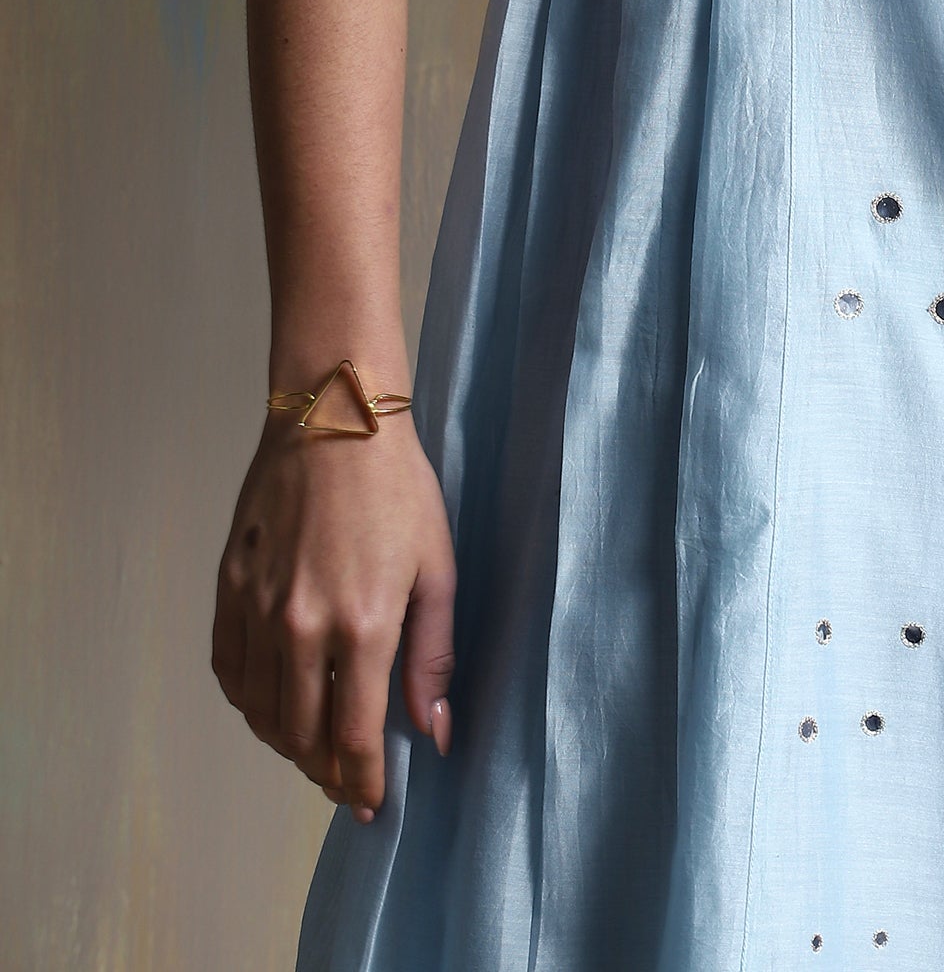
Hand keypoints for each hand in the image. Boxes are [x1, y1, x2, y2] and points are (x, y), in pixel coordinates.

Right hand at [212, 410, 456, 821]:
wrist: (334, 419)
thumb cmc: (399, 488)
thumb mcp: (438, 568)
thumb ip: (433, 657)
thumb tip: (433, 732)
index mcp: (363, 625)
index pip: (352, 739)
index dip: (361, 783)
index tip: (372, 803)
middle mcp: (302, 627)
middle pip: (302, 736)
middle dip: (326, 771)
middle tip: (345, 781)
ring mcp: (258, 609)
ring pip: (261, 712)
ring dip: (286, 743)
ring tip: (312, 747)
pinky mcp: (229, 587)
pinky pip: (229, 670)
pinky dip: (248, 702)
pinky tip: (271, 703)